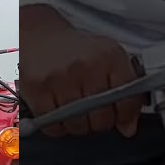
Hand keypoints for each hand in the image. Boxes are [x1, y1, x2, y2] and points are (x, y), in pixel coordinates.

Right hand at [22, 26, 141, 137]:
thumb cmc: (77, 51)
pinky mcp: (37, 88)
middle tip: (92, 112)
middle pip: (101, 118)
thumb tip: (128, 127)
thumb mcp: (108, 60)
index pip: (127, 98)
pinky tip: (57, 113)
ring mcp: (60, 78)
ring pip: (77, 125)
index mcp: (109, 56)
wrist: (40, 36)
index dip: (126, 115)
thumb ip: (125, 91)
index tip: (121, 118)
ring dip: (77, 126)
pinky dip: (57, 127)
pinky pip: (53, 126)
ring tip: (73, 111)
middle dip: (99, 122)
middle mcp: (86, 65)